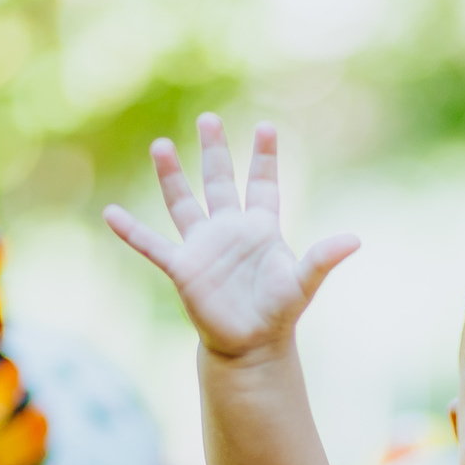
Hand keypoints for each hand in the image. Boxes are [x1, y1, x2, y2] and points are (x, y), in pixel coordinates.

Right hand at [103, 114, 358, 361]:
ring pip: (184, 203)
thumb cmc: (279, 312)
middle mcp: (230, 230)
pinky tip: (110, 214)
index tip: (265, 126)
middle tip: (209, 119)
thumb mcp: (304, 282)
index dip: (264, 157)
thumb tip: (354, 240)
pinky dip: (132, 231)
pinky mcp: (183, 268)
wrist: (252, 346)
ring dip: (172, 177)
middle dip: (216, 151)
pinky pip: (152, 245)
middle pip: (220, 182)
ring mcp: (204, 247)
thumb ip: (323, 258)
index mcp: (261, 228)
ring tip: (161, 145)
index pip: (264, 184)